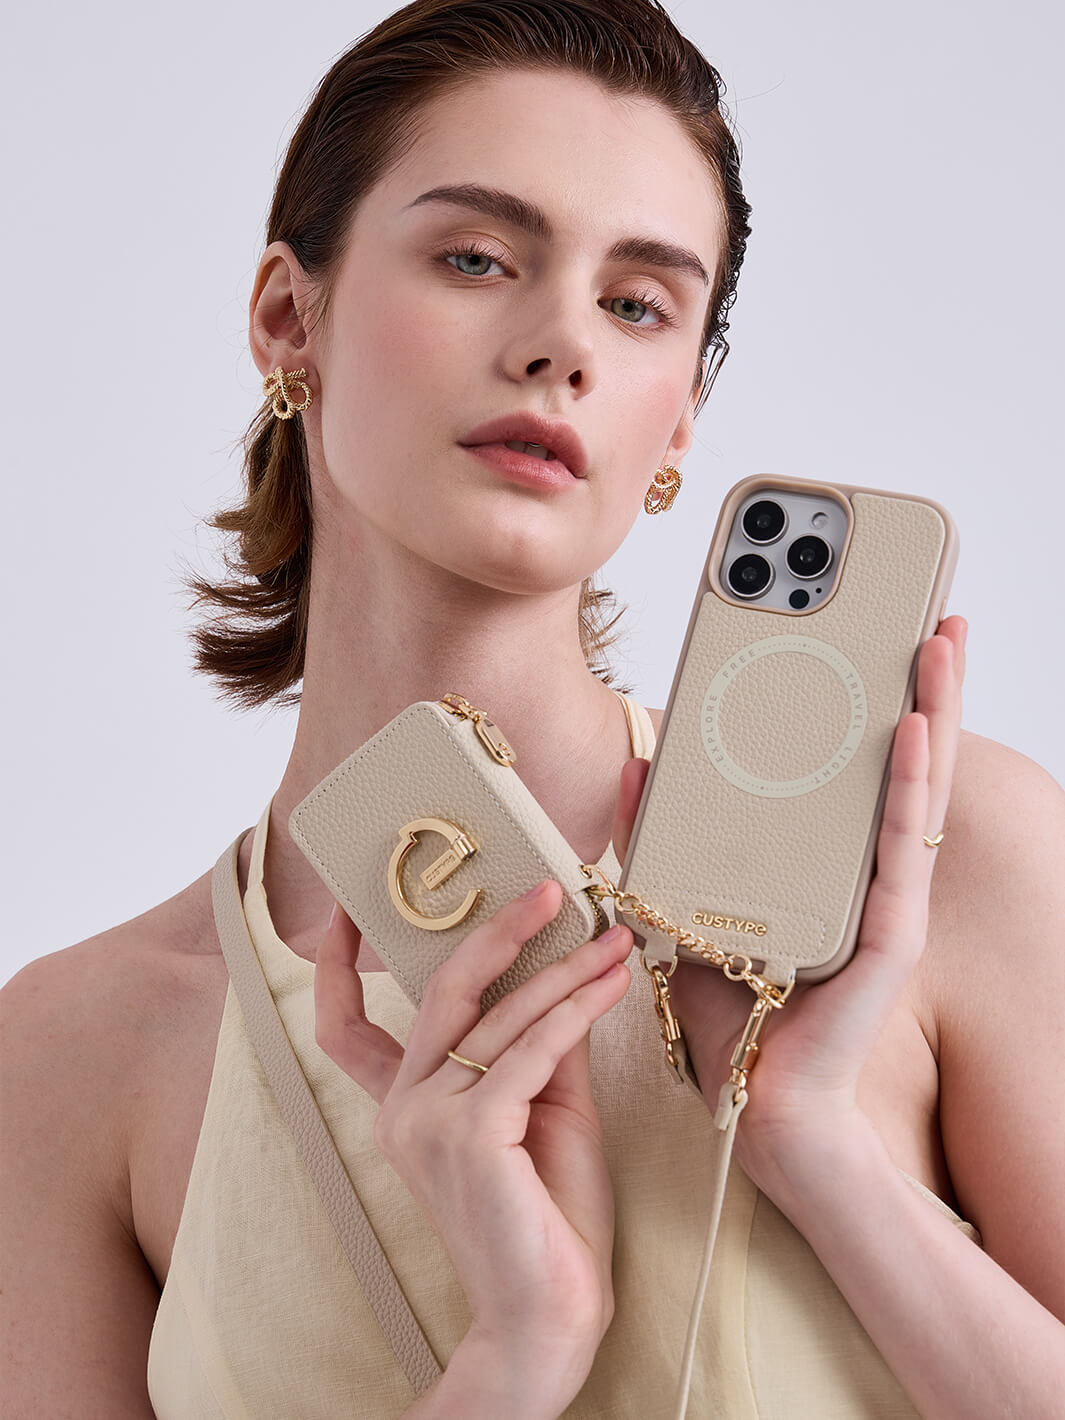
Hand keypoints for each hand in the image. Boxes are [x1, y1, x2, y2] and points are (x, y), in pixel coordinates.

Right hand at [313, 882, 631, 1386]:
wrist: (550, 1315)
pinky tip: (607, 988)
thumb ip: (540, 1045)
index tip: (349, 907)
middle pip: (438, 991)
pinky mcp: (471, 1134)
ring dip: (562, 971)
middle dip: (495, 931)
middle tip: (543, 890)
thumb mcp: (542, 1111)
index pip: (346, 1027)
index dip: (340, 964)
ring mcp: (429, 1122)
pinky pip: (529, 1052)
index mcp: (403, 1106)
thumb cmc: (546, 1217)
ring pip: (498, 1016)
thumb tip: (565, 974)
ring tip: (609, 942)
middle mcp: (403, 1109)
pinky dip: (573, 1013)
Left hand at [611, 617, 966, 1193]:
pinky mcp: (888, 934)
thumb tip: (638, 764)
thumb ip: (662, 834)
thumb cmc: (730, 1008)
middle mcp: (862, 871)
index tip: (865, 635)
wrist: (755, 1099)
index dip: (864, 699)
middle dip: (916, 685)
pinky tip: (910, 728)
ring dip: (931, 713)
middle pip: (898, 760)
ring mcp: (883, 898)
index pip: (851, 764)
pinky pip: (900, 847)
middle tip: (924, 613)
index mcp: (821, 861)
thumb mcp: (682, 901)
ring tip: (937, 642)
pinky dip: (908, 786)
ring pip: (915, 788)